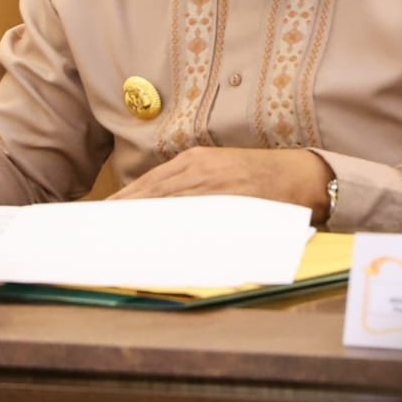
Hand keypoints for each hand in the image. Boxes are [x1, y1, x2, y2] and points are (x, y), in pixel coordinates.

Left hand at [107, 146, 332, 219]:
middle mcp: (199, 169)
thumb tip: (154, 207)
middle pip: (152, 193)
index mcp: (193, 160)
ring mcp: (214, 185)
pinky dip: (175, 229)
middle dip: (125, 212)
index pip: (148, 182)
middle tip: (102, 230)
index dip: (123, 199)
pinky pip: (195, 218)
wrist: (299, 176)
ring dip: (143, 223)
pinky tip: (159, 240)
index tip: (103, 214)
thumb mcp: (217, 170)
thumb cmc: (255, 177)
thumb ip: (187, 184)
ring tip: (121, 239)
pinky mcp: (230, 201)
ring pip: (169, 205)